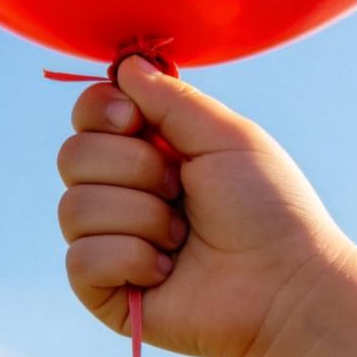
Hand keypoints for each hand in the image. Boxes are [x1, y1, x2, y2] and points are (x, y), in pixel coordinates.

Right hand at [57, 56, 348, 356]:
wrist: (285, 285)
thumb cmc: (268, 208)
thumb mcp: (226, 136)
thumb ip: (172, 97)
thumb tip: (124, 65)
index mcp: (149, 151)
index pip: (88, 115)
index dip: (102, 110)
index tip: (137, 121)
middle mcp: (122, 192)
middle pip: (72, 155)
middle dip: (133, 168)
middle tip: (181, 188)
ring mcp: (110, 242)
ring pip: (73, 207)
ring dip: (142, 217)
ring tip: (183, 236)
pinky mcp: (104, 291)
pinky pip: (81, 259)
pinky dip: (131, 259)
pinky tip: (168, 271)